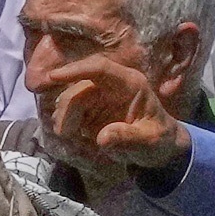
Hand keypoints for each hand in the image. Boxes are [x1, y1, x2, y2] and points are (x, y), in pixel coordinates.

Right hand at [36, 37, 195, 182]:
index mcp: (130, 84)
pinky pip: (72, 110)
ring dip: (64, 115)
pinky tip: (69, 134)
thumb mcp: (149, 140)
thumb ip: (128, 137)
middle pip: (81, 86)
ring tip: (66, 135)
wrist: (161, 146)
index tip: (54, 76)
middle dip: (67, 106)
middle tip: (63, 132)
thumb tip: (102, 138)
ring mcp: (101, 96)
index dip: (76, 69)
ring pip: (73, 98)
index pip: (100, 68)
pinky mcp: (92, 109)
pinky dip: (67, 121)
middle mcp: (113, 85)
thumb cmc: (160, 139)